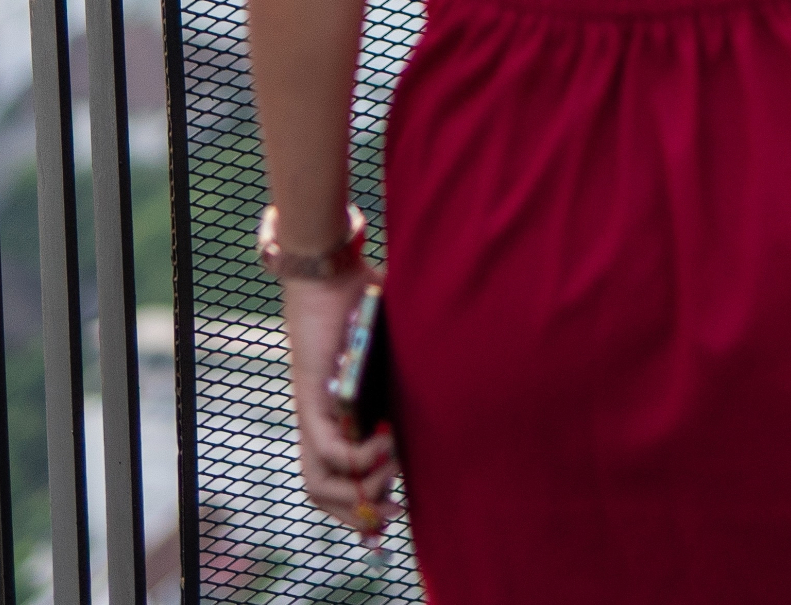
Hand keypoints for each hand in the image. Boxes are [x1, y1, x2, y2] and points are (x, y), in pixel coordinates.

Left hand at [280, 267, 402, 538]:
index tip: (393, 517)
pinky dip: (359, 458)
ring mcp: (315, 415)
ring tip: (390, 475)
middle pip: (322, 492)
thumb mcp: (397, 349)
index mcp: (340, 418)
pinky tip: (385, 442)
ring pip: (319, 483)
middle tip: (393, 510)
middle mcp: (322, 423)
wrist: (332, 273)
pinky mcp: (314, 401)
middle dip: (358, 514)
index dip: (359, 507)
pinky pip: (329, 452)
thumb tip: (476, 377)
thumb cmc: (364, 303)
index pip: (338, 479)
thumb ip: (418, 367)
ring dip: (357, 492)